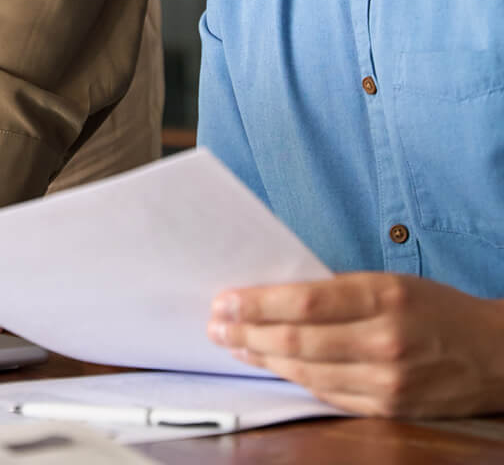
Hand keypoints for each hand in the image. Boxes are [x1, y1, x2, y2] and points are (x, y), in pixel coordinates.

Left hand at [208, 272, 503, 416]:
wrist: (494, 354)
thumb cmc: (433, 307)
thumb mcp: (387, 281)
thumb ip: (336, 290)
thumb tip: (274, 296)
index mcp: (382, 296)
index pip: (304, 302)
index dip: (257, 304)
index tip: (223, 300)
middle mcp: (384, 341)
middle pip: (298, 341)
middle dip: (248, 333)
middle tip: (215, 325)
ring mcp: (388, 382)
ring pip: (308, 372)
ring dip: (262, 358)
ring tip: (232, 345)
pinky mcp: (390, 410)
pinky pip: (329, 395)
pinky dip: (296, 380)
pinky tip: (272, 367)